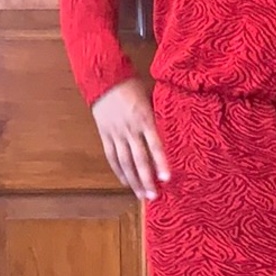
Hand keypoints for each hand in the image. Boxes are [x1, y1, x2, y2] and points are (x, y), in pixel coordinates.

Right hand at [91, 78, 169, 200]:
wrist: (104, 79)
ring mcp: (115, 133)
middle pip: (138, 158)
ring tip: (141, 195)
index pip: (154, 144)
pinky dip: (118, 171)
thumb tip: (171, 133)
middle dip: (146, 179)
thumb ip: (157, 118)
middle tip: (154, 196)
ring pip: (124, 162)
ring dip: (133, 180)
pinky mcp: (105, 135)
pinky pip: (112, 156)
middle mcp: (129, 129)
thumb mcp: (150, 98)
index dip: (160, 162)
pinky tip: (126, 183)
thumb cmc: (132, 86)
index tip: (166, 178)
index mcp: (144, 118)